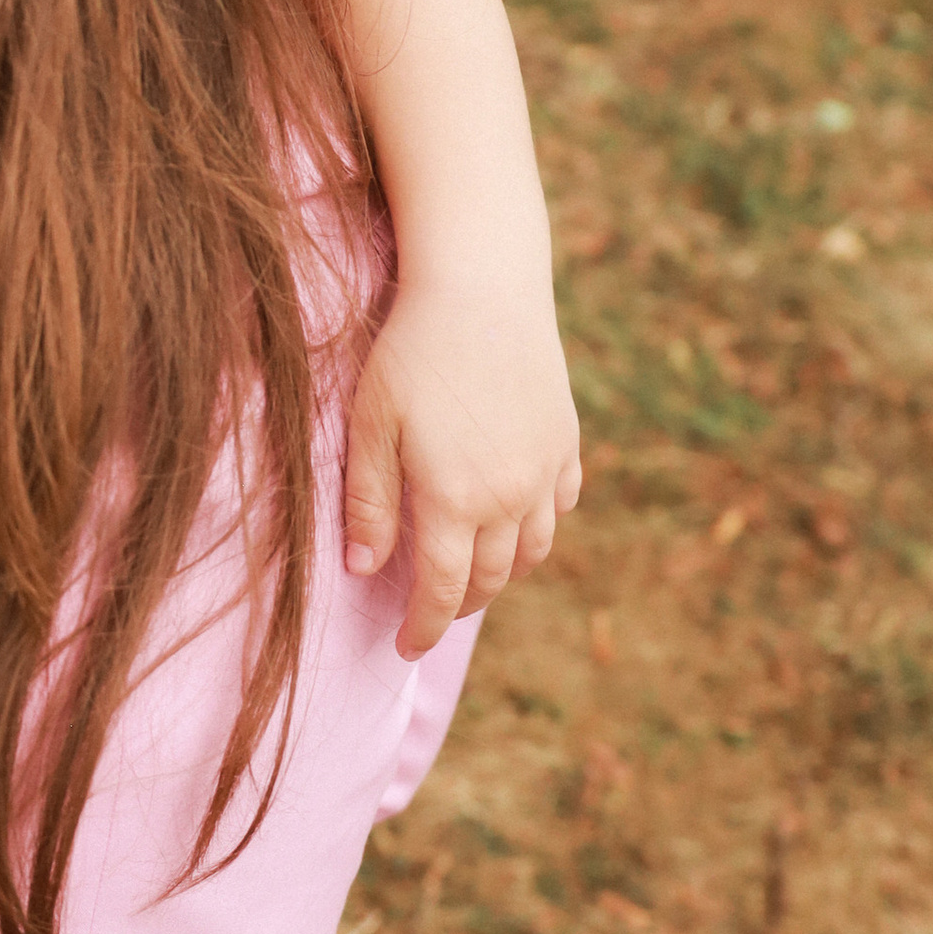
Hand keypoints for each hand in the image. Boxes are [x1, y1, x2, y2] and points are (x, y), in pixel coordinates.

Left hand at [342, 281, 581, 659]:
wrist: (483, 287)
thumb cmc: (411, 352)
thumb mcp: (370, 424)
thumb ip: (368, 502)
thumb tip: (366, 570)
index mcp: (455, 500)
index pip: (443, 591)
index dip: (424, 627)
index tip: (406, 647)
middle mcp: (510, 496)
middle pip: (490, 579)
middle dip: (460, 605)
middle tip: (433, 612)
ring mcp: (546, 470)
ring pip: (533, 551)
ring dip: (502, 573)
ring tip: (472, 574)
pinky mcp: (566, 441)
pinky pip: (560, 506)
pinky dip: (538, 527)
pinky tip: (514, 519)